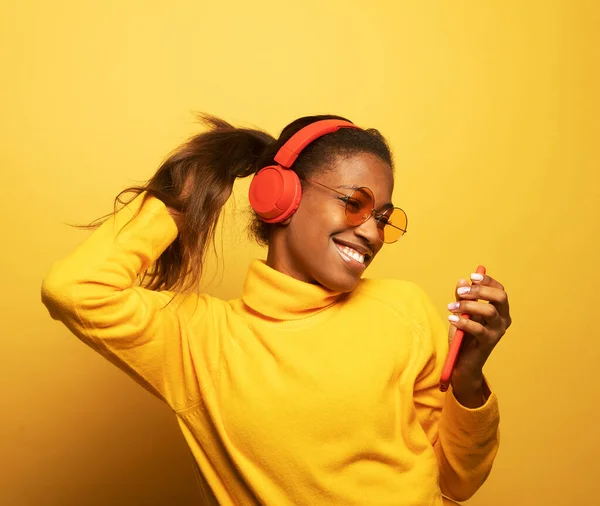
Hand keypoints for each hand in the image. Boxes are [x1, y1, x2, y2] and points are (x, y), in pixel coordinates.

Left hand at [446, 272, 511, 404]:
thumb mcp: (461, 312)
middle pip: (500, 297)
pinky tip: (451, 319)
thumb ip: (462, 297)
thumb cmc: (462, 335)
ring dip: (468, 306)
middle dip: (479, 291)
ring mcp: (498, 332)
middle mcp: (503, 319)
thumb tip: (463, 280)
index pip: (499, 290)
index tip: (472, 276)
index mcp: (499, 310)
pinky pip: (478, 329)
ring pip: (489, 311)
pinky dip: (463, 322)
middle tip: (460, 292)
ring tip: (451, 308)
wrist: (461, 362)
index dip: (487, 281)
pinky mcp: (489, 343)